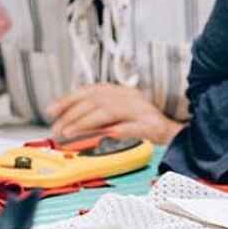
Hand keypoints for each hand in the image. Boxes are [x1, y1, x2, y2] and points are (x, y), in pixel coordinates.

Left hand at [47, 83, 181, 145]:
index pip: (91, 90)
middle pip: (96, 100)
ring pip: (108, 111)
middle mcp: (132, 98)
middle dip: (72, 115)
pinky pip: (129, 127)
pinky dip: (113, 132)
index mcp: (123, 92)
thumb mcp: (120, 117)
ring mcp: (142, 111)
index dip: (68, 99)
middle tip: (58, 129)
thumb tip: (67, 121)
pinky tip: (99, 137)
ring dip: (85, 122)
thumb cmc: (144, 129)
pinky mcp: (151, 126)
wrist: (176, 138)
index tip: (51, 111)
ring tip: (69, 133)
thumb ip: (98, 115)